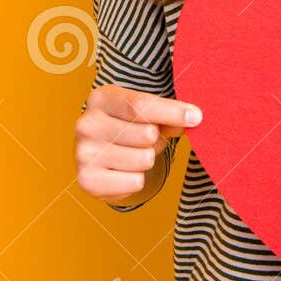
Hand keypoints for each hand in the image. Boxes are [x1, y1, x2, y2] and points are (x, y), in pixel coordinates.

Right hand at [74, 84, 201, 203]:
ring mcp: (84, 153)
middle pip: (146, 134)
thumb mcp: (145, 113)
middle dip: (156, 139)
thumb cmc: (127, 127)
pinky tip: (123, 171)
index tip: (196, 116)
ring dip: (147, 160)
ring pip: (144, 159)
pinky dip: (136, 179)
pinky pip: (135, 182)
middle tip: (145, 140)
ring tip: (133, 154)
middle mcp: (87, 124)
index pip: (140, 105)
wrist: (99, 155)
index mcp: (101, 99)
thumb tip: (193, 118)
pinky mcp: (87, 180)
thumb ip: (168, 114)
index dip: (171, 112)